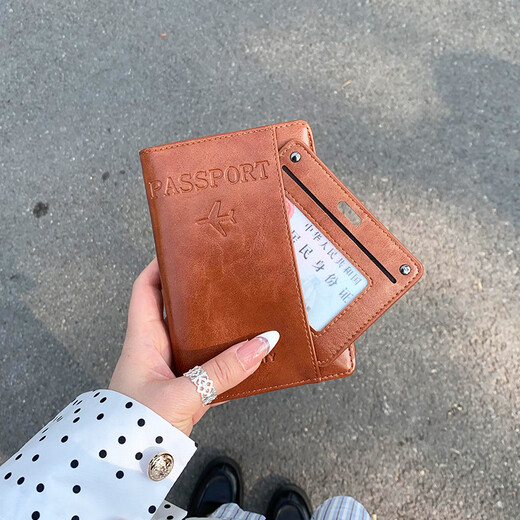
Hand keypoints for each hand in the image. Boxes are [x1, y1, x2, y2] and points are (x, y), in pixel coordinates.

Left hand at [109, 258, 278, 435]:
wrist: (128, 466)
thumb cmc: (139, 425)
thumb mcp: (184, 393)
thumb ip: (225, 370)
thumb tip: (264, 343)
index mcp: (143, 339)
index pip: (145, 289)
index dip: (159, 266)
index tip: (183, 251)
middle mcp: (155, 348)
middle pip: (173, 308)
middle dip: (195, 293)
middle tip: (222, 278)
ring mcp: (169, 368)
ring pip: (193, 337)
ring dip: (213, 327)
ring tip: (239, 310)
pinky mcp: (182, 388)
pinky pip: (204, 364)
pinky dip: (222, 358)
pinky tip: (243, 354)